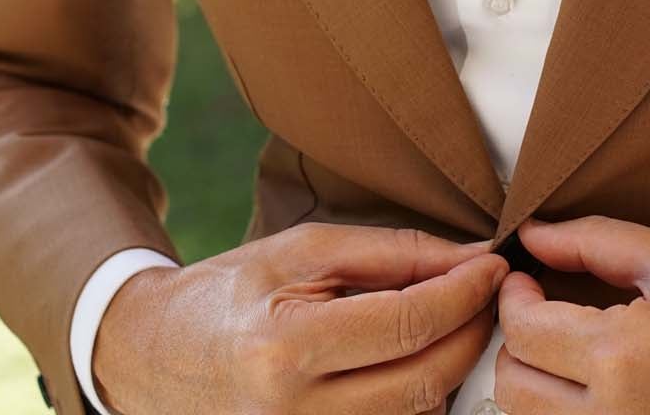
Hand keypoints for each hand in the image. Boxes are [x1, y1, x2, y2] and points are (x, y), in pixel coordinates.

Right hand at [93, 223, 508, 414]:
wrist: (155, 356)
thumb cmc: (232, 293)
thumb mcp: (305, 251)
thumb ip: (393, 254)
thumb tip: (471, 258)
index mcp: (287, 348)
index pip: (409, 324)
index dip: (466, 292)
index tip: (495, 265)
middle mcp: (294, 412)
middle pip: (425, 378)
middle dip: (472, 331)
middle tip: (490, 293)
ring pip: (417, 414)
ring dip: (452, 368)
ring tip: (457, 323)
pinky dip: (419, 398)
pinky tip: (420, 361)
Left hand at [493, 216, 649, 413]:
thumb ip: (593, 242)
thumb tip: (532, 235)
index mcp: (622, 354)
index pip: (522, 331)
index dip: (513, 298)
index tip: (526, 281)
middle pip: (513, 387)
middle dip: (518, 343)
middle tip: (542, 314)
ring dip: (536, 385)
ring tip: (565, 352)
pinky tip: (591, 389)